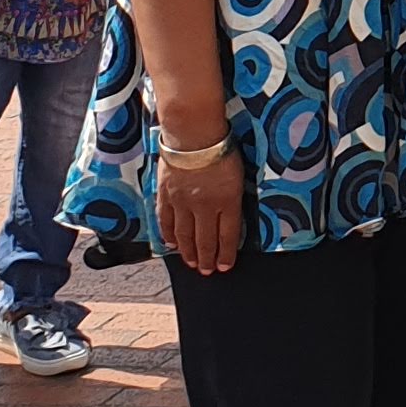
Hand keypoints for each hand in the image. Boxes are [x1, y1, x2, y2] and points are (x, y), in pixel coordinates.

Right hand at [155, 146, 245, 275]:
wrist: (192, 135)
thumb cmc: (222, 149)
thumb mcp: (239, 174)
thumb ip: (233, 198)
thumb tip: (230, 216)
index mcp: (227, 201)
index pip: (227, 235)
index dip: (226, 254)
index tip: (225, 267)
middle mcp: (205, 207)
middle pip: (206, 240)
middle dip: (207, 259)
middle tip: (207, 271)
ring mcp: (183, 203)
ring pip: (185, 236)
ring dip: (189, 252)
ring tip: (192, 264)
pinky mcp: (166, 196)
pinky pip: (166, 222)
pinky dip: (168, 236)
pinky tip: (172, 245)